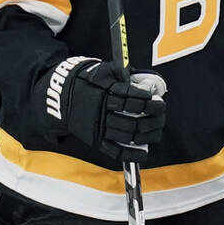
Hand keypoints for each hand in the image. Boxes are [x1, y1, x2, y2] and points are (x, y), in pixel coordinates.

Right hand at [41, 57, 166, 162]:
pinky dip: (131, 154)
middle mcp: (102, 110)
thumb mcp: (107, 70)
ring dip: (147, 136)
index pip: (133, 99)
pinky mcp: (94, 139)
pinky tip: (144, 152)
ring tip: (157, 131)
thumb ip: (128, 75)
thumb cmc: (91, 80)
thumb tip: (153, 86)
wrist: (62, 94)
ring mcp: (98, 127)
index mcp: (106, 91)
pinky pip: (114, 151)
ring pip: (127, 137)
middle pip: (134, 120)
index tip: (159, 102)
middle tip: (161, 116)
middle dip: (153, 120)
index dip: (150, 103)